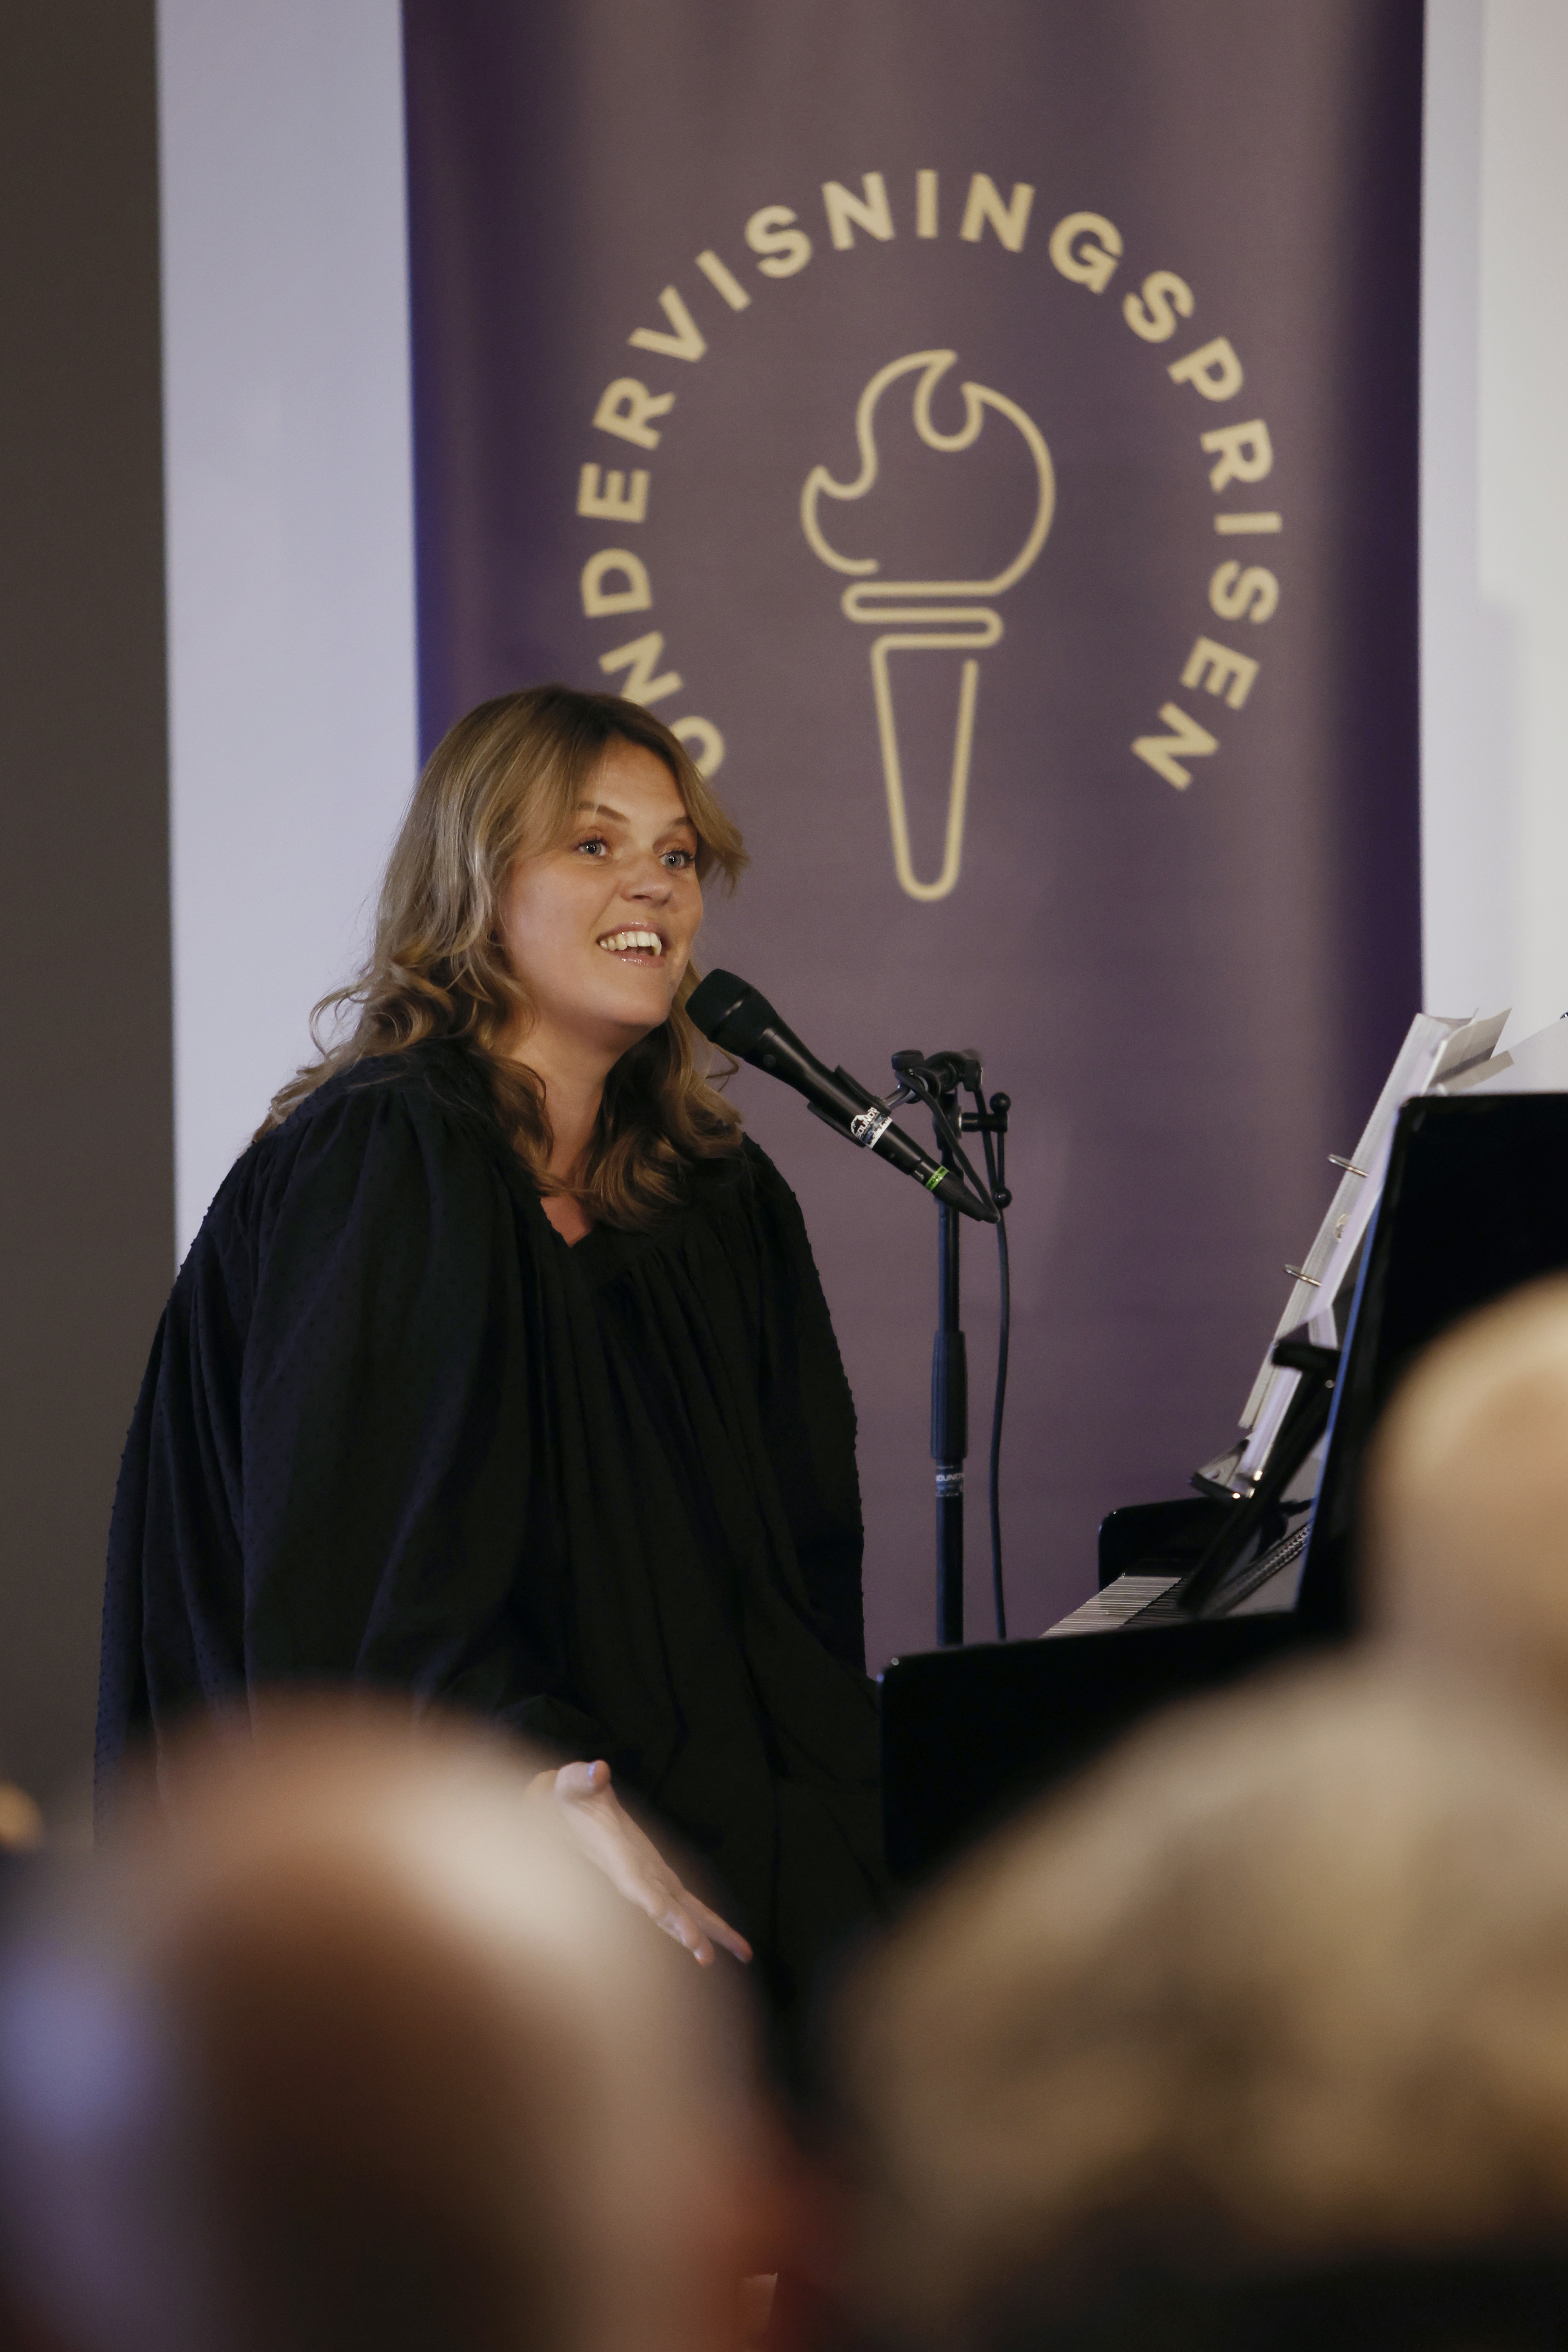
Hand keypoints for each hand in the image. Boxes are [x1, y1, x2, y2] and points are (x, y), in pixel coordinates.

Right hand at [538, 1759, 752, 1967]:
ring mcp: (648, 1877)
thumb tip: (599, 1771)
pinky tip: (724, 1940)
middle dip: (681, 1929)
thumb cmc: (571, 1799)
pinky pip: (684, 1902)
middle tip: (704, 1954)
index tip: (661, 1915)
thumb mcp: (574, 1783)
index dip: (646, 1898)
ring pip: (679, 1910)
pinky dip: (704, 1921)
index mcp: (615, 1856)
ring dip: (702, 1932)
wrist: (566, 1818)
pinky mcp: (657, 1875)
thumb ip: (584, 1779)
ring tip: (735, 1954)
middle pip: (661, 1907)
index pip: (631, 1881)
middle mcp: (634, 1874)